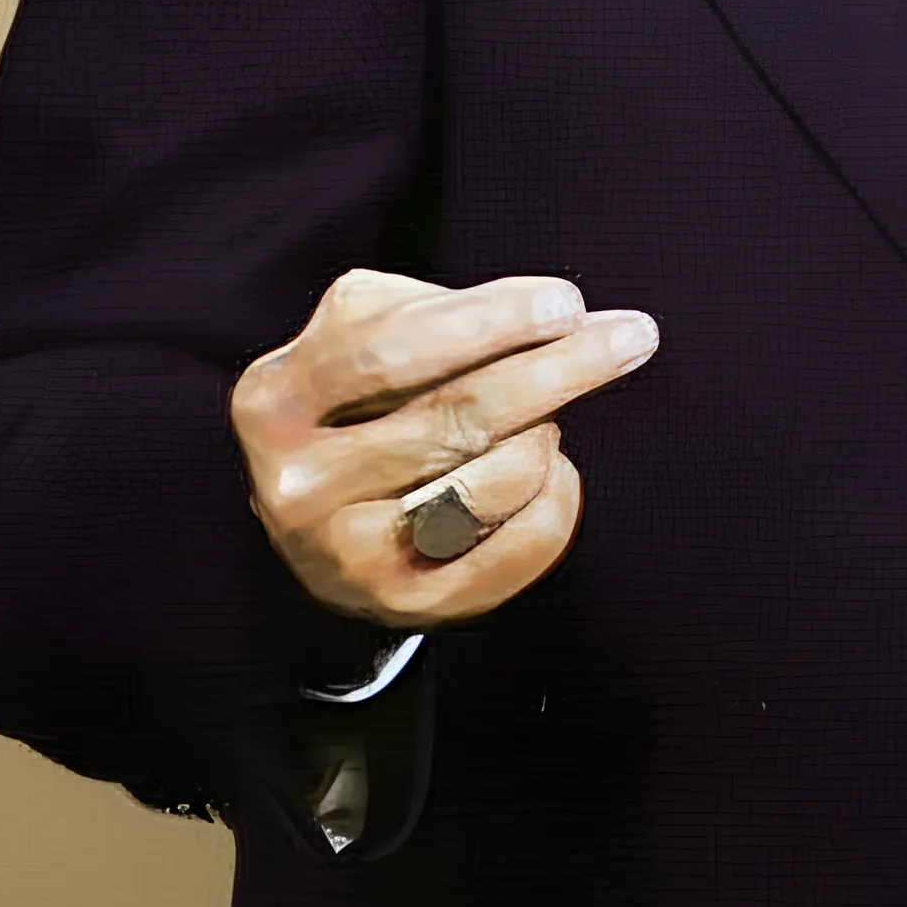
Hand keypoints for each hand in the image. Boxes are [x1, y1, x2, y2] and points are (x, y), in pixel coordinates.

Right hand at [229, 269, 659, 627]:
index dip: (488, 322)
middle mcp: (297, 486)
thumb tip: (549, 312)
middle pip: (458, 417)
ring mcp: (347, 556)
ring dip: (546, 434)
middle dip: (560, 370)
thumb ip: (436, 308)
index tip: (567, 302)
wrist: (324, 522)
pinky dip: (558, 496)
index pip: (391, 352)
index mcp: (274, 399)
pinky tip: (549, 472)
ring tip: (544, 418)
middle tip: (631, 337)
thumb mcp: (365, 332)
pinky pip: (523, 541)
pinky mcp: (405, 605)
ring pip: (497, 478)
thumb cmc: (364, 400)